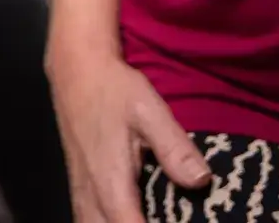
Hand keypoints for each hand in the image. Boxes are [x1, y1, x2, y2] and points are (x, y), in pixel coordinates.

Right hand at [47, 39, 209, 222]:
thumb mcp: (149, 110)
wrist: (76, 72)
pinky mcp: (79, 188)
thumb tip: (202, 181)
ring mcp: (81, 194)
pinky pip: (88, 220)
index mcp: (110, 182)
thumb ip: (173, 148)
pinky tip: (129, 216)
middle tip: (166, 218)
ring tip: (148, 217)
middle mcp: (90, 195)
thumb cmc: (113, 89)